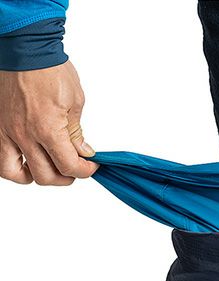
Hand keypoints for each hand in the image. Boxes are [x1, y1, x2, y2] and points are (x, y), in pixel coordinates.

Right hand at [0, 60, 97, 185]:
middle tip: (73, 169)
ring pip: (16, 173)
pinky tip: (25, 161)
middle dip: (65, 177)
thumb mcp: (75, 102)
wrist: (23, 47)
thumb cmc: (49, 68)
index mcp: (48, 129)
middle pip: (46, 176)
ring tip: (48, 168)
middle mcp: (25, 135)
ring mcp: (6, 131)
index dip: (85, 171)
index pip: (69, 166)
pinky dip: (12, 166)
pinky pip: (0, 159)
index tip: (90, 166)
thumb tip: (82, 151)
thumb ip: (76, 132)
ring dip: (35, 176)